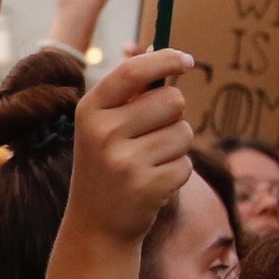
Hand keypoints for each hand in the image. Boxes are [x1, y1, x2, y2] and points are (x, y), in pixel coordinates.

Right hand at [63, 46, 199, 246]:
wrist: (96, 226)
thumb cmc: (108, 165)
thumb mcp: (106, 126)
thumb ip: (133, 92)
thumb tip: (163, 52)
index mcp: (90, 111)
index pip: (133, 71)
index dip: (165, 59)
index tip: (188, 60)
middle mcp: (102, 133)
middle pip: (172, 100)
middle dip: (174, 115)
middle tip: (155, 134)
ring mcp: (123, 162)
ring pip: (183, 133)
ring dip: (177, 147)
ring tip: (150, 163)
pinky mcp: (146, 187)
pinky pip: (186, 164)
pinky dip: (177, 173)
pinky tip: (153, 184)